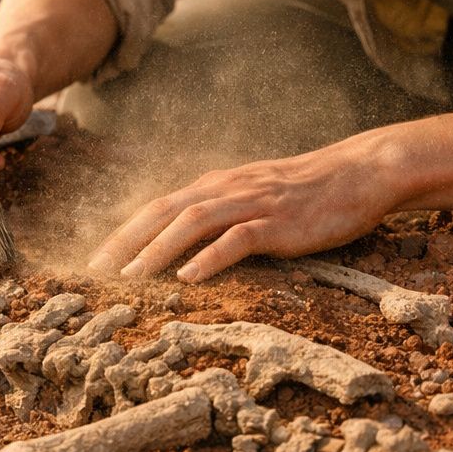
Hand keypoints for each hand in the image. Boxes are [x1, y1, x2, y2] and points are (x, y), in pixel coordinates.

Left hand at [87, 141, 396, 282]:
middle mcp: (226, 189)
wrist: (358, 173)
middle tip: (94, 273)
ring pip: (193, 222)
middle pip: (163, 212)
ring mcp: (252, 203)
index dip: (122, 233)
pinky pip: (238, 238)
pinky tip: (189, 278)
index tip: (94, 262)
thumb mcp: (252, 197)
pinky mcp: (279, 220)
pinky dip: (210, 258)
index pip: (157, 207)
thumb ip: (220, 214)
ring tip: (131, 278)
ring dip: (157, 250)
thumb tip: (186, 245)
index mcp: (215, 185)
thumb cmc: (306, 191)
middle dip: (125, 242)